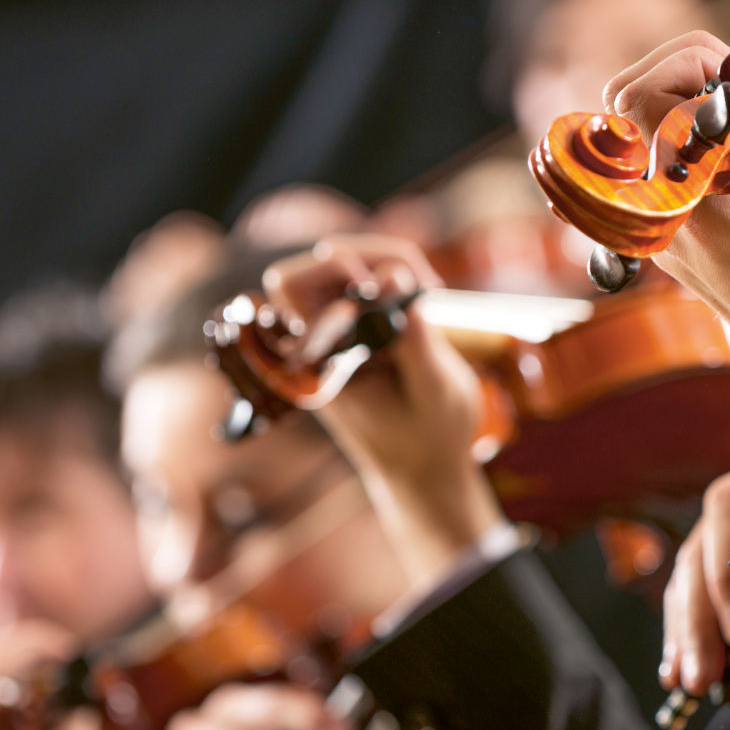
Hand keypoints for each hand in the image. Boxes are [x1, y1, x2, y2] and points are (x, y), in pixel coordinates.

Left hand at [262, 234, 504, 585]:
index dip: (337, 268)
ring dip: (383, 262)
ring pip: (336, 267)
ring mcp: (334, 336)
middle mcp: (317, 346)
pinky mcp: (356, 331)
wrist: (423, 473)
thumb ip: (412, 333)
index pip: (294, 286)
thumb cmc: (430, 439)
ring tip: (429, 287)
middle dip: (365, 256)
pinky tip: (425, 294)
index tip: (388, 284)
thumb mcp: (435, 389)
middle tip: (417, 278)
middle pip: (310, 267)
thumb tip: (396, 274)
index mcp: (320, 364)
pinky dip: (392, 277)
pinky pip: (359, 285)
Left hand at [604, 24, 729, 427]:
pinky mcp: (676, 246)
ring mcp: (665, 237)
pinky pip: (661, 172)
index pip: (638, 97)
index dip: (687, 61)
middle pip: (626, 107)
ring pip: (640, 137)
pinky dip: (697, 146)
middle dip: (682, 75)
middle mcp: (666, 222)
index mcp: (701, 204)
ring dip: (692, 109)